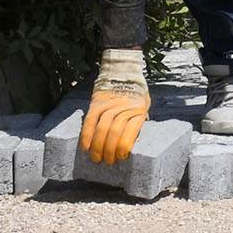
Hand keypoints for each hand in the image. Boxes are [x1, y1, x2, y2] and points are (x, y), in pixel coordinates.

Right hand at [80, 48, 148, 163]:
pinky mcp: (96, 103)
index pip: (131, 132)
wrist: (122, 71)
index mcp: (138, 110)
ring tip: (97, 158)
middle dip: (110, 151)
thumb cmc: (136, 91)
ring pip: (102, 129)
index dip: (124, 147)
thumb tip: (141, 134)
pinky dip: (87, 136)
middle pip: (115, 133)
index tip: (122, 157)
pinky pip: (89, 122)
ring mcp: (108, 105)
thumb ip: (142, 118)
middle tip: (108, 162)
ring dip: (98, 147)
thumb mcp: (145, 103)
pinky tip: (86, 147)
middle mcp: (123, 108)